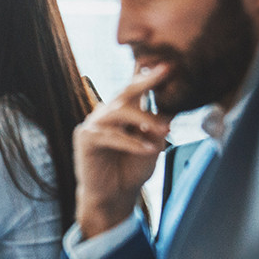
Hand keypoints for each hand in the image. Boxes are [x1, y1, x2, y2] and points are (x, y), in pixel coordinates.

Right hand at [73, 64, 172, 237]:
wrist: (114, 196)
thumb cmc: (132, 169)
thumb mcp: (153, 143)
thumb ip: (158, 125)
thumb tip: (173, 103)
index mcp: (122, 111)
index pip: (135, 88)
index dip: (148, 73)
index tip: (169, 61)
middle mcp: (106, 113)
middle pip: (125, 92)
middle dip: (146, 80)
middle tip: (166, 70)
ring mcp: (93, 124)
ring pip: (119, 112)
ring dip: (144, 119)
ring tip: (165, 131)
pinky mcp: (86, 139)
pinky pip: (111, 136)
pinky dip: (132, 142)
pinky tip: (149, 148)